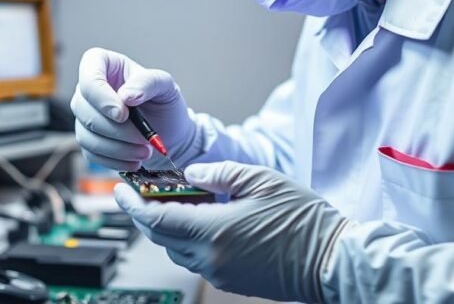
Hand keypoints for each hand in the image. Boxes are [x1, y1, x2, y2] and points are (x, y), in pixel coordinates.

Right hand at [70, 48, 197, 170]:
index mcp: (102, 65)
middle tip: (143, 138)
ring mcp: (84, 116)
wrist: (168, 131)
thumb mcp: (165, 86)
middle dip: (116, 129)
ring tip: (144, 151)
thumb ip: (147, 83)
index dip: (101, 97)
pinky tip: (134, 160)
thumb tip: (126, 95)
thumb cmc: (164, 102)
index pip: (88, 77)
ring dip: (117, 148)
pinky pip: (91, 153)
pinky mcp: (88, 139)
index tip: (123, 114)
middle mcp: (87, 90)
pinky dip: (115, 160)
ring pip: (86, 135)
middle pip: (84, 110)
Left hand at [115, 162, 347, 302]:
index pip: (157, 218)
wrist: (332, 260)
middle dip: (143, 215)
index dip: (133, 204)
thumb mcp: (262, 180)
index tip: (120, 190)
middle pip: (160, 237)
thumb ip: (220, 174)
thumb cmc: (305, 219)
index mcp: (215, 230)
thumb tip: (190, 173)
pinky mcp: (230, 280)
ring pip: (176, 250)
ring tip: (170, 202)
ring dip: (166, 228)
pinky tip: (197, 220)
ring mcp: (220, 272)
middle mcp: (212, 257)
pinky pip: (196, 259)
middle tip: (137, 193)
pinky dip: (187, 239)